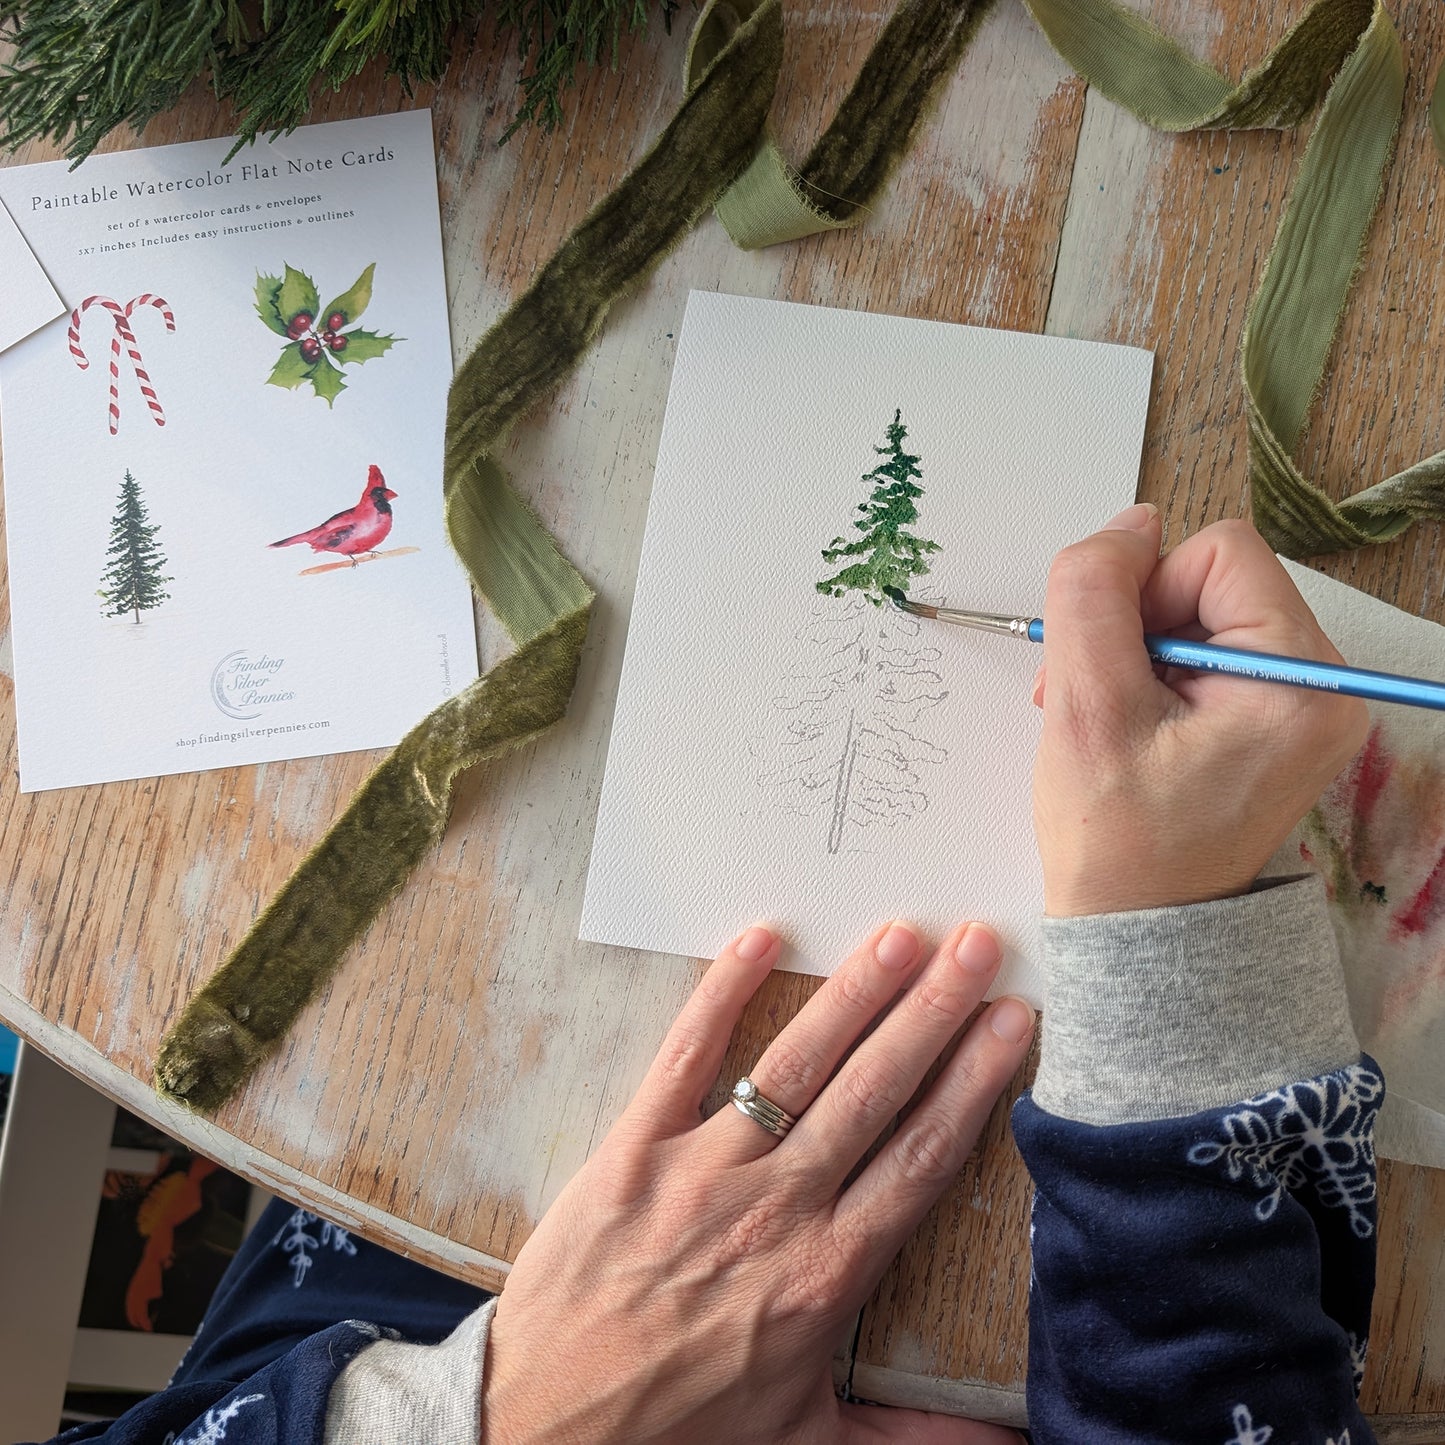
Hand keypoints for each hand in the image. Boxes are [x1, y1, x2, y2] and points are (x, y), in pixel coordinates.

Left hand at [482, 921, 1034, 1443]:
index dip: (971, 1083)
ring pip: (794, 1068)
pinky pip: (682, 1058)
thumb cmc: (680, 1433)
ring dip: (852, 996)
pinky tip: (757, 940)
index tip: (1010, 1023)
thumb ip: (913, 1437)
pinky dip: (719, 995)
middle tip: (977, 944)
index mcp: (827, 1274)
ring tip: (899, 935)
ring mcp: (700, 1173)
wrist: (545, 1433)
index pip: (920, 1157)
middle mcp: (775, 1210)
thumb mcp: (809, 1441)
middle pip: (872, 1093)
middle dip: (932, 1013)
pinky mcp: (630, 1151)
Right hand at [1032, 508, 1367, 915]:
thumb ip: (1095, 593)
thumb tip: (1129, 521)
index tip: (1108, 664)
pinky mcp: (1276, 719)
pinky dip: (1154, 674)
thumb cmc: (1117, 841)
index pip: (1220, 553)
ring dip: (1134, 651)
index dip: (1143, 588)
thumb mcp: (1086, 705)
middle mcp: (1322, 685)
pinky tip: (1127, 723)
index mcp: (1299, 681)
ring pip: (1201, 614)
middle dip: (1134, 623)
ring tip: (1104, 717)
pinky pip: (1208, 652)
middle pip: (1212, 580)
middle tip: (1091, 696)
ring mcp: (1302, 704)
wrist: (1141, 931)